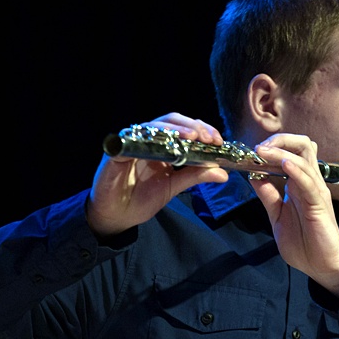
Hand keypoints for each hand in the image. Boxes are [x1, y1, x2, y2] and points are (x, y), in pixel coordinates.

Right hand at [87, 113, 228, 237]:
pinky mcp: (115, 153)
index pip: (183, 128)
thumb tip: (223, 173)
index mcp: (161, 146)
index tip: (218, 140)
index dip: (201, 129)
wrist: (115, 217)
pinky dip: (147, 141)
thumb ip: (195, 176)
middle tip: (209, 137)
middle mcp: (146, 140)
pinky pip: (131, 141)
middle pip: (170, 121)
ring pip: (153, 127)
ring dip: (174, 130)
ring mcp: (130, 144)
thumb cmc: (140, 199)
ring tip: (192, 137)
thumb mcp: (173, 187)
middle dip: (192, 126)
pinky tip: (162, 145)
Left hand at [249, 134, 338, 298]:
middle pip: (302, 146)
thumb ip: (268, 196)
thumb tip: (254, 176)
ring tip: (262, 152)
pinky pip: (308, 182)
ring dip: (281, 152)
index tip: (251, 152)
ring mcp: (316, 192)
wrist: (321, 267)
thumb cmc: (303, 243)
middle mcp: (310, 183)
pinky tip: (284, 165)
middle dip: (280, 140)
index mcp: (300, 184)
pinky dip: (296, 170)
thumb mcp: (277, 216)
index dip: (273, 146)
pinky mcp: (319, 205)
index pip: (292, 152)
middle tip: (259, 148)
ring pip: (304, 159)